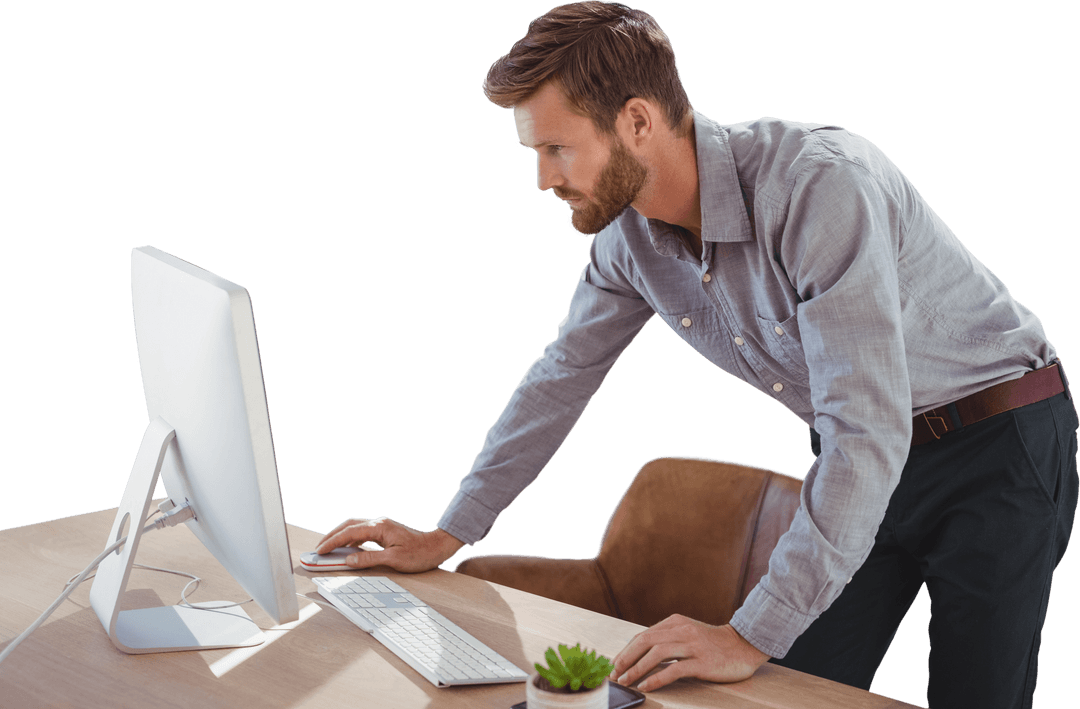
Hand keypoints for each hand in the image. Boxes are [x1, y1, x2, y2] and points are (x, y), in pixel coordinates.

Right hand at [315, 517, 464, 573]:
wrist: (436, 547)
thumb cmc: (419, 554)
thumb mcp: (393, 560)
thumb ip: (369, 559)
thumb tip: (348, 560)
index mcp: (379, 527)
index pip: (349, 532)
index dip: (332, 542)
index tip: (319, 550)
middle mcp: (379, 523)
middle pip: (349, 525)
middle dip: (331, 536)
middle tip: (318, 548)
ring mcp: (382, 526)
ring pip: (355, 528)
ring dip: (340, 537)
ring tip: (328, 549)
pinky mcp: (385, 531)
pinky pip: (362, 532)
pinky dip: (351, 539)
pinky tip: (347, 549)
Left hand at [609, 615, 769, 691]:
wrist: (744, 646)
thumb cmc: (713, 644)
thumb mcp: (687, 633)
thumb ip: (667, 639)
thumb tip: (640, 654)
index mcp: (675, 622)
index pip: (643, 635)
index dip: (626, 650)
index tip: (614, 664)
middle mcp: (681, 630)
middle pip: (645, 641)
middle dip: (626, 658)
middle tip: (614, 673)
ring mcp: (692, 645)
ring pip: (656, 654)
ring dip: (637, 669)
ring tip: (625, 681)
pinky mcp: (702, 662)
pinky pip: (674, 669)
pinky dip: (657, 678)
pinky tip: (646, 686)